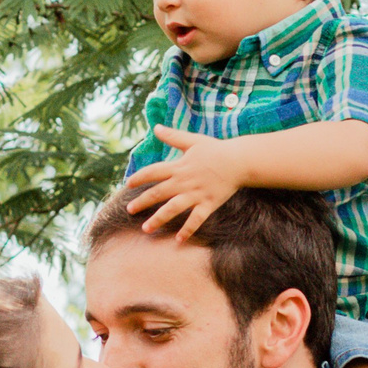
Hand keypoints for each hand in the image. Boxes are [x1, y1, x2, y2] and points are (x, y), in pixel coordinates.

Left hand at [127, 126, 246, 237]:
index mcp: (179, 167)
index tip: (128, 184)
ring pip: (173, 209)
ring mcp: (196, 194)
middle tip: (129, 210)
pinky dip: (188, 230)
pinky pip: (196, 219)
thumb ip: (172, 136)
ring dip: (158, 219)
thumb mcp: (192, 141)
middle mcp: (184, 182)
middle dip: (142, 202)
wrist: (239, 161)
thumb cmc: (215, 150)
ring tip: (145, 229)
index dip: (139, 178)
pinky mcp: (208, 204)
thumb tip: (155, 127)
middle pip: (158, 193)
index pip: (153, 172)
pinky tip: (178, 240)